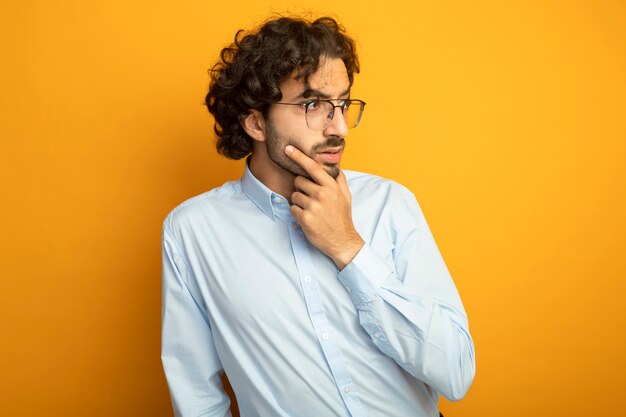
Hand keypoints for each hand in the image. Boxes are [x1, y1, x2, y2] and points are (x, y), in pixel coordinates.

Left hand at [285, 145, 363, 269]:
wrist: (342, 240)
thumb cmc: (342, 217)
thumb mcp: (346, 195)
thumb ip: (339, 179)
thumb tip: (335, 165)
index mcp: (331, 186)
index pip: (312, 167)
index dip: (299, 156)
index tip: (288, 149)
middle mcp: (322, 194)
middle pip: (299, 181)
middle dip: (301, 188)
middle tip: (311, 198)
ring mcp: (313, 207)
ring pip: (294, 195)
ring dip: (299, 202)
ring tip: (311, 210)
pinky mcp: (305, 218)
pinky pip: (292, 208)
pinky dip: (297, 213)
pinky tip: (308, 218)